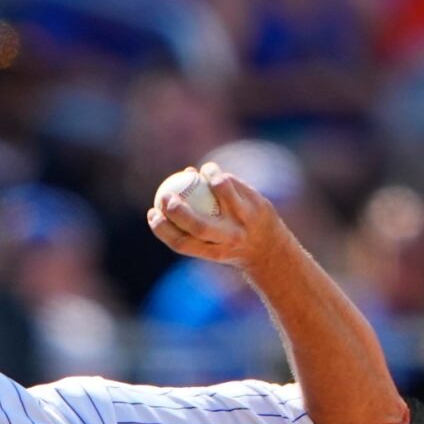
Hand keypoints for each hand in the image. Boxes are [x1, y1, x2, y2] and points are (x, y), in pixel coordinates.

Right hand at [148, 164, 288, 272]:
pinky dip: (216, 174)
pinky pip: (231, 184)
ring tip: (192, 175)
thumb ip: (189, 223)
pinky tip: (208, 171)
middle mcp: (229, 240)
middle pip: (197, 226)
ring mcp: (245, 221)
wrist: (271, 249)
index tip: (152, 213)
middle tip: (164, 194)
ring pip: (221, 191)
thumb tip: (167, 194)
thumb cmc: (229, 243)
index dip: (161, 229)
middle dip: (176, 210)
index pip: (181, 244)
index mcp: (213, 253)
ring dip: (204, 179)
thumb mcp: (210, 243)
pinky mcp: (256, 204)